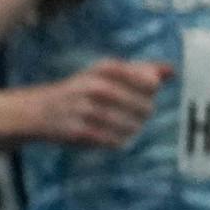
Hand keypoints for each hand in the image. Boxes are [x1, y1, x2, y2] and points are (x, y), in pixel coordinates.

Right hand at [31, 59, 170, 147]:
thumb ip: (138, 70)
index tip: (142, 93)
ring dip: (133, 129)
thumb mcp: (104, 74)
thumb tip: (171, 71)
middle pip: (144, 107)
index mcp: (103, 69)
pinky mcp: (79, 131)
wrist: (38, 111)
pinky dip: (118, 141)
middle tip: (134, 113)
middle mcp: (95, 87)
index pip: (149, 82)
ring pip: (131, 126)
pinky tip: (113, 136)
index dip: (151, 92)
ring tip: (125, 126)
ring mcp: (86, 110)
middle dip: (143, 113)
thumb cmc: (80, 91)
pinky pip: (115, 141)